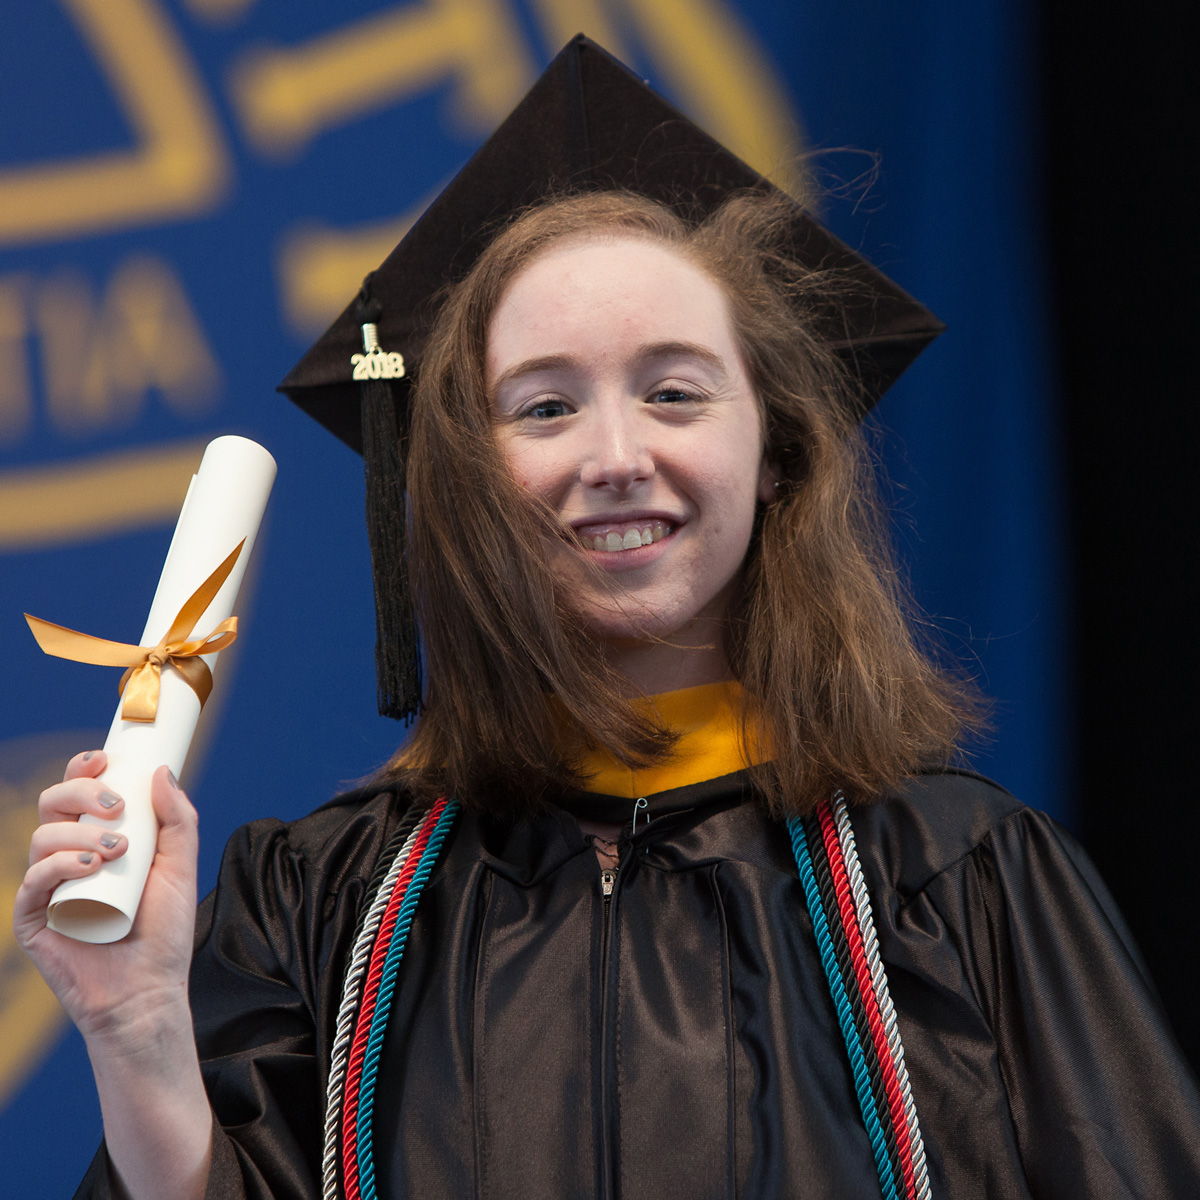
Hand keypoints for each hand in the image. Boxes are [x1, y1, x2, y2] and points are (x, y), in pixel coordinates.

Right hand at [13, 751, 198, 1044]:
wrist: (148, 990)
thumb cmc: (164, 932)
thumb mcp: (181, 868)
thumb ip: (178, 820)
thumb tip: (162, 771)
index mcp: (99, 840)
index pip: (79, 794)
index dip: (83, 769)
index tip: (104, 759)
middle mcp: (69, 858)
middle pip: (53, 805)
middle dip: (80, 792)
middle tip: (117, 806)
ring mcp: (49, 888)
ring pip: (41, 838)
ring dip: (78, 834)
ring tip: (115, 852)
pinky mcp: (34, 919)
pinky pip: (31, 881)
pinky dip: (56, 866)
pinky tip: (87, 868)